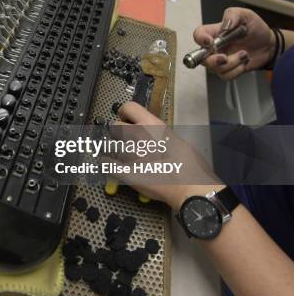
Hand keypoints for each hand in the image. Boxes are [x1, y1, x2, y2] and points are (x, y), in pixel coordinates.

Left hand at [108, 102, 223, 210]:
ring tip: (123, 155)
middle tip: (126, 140)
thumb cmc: (190, 165)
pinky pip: (105, 163)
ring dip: (114, 149)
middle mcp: (137, 136)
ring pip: (110, 144)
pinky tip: (111, 165)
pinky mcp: (124, 172)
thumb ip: (161, 134)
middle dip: (118, 132)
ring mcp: (129, 154)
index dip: (125, 112)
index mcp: (152, 125)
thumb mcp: (178, 140)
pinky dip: (107, 163)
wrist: (190, 188)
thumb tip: (154, 136)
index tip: (126, 118)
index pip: (128, 107)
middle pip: (115, 126)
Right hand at [193, 7, 274, 80]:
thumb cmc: (255, 28)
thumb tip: (225, 25)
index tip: (210, 42)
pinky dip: (236, 70)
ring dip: (231, 64)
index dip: (200, 39)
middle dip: (214, 60)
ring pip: (215, 69)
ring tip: (244, 55)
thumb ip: (233, 15)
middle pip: (201, 58)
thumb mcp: (246, 15)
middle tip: (225, 57)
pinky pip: (225, 75)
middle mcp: (214, 47)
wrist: (268, 45)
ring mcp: (220, 60)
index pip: (198, 35)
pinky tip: (243, 62)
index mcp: (214, 32)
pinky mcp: (228, 70)